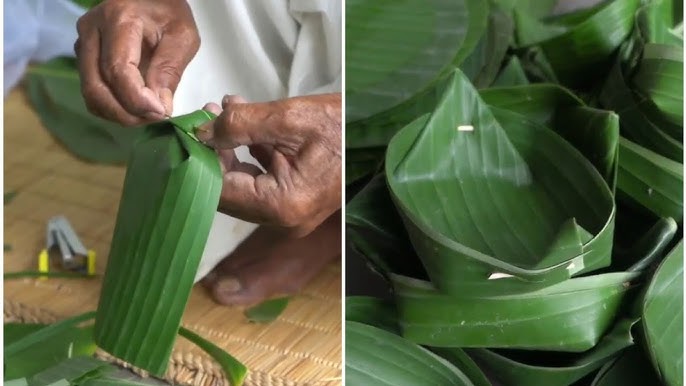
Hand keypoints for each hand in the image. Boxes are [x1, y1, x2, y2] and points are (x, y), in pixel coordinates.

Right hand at [74, 0, 198, 125]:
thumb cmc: (169, 12)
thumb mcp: (182, 35)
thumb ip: (170, 69)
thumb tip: (159, 106)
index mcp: (117, 19)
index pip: (118, 69)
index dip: (137, 99)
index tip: (161, 112)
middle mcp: (91, 31)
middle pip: (97, 87)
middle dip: (127, 112)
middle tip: (156, 117)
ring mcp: (83, 45)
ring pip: (91, 94)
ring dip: (119, 114)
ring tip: (149, 114)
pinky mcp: (84, 58)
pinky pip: (92, 93)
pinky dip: (112, 108)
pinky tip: (135, 108)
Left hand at [199, 94, 341, 236]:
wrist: (379, 134)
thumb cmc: (343, 126)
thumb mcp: (289, 118)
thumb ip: (240, 124)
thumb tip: (201, 132)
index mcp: (282, 205)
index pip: (220, 191)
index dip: (199, 161)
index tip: (186, 132)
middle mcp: (284, 219)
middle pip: (229, 192)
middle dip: (213, 153)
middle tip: (203, 118)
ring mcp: (290, 214)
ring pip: (242, 184)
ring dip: (229, 149)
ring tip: (221, 111)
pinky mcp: (295, 201)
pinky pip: (260, 180)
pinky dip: (248, 153)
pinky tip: (242, 121)